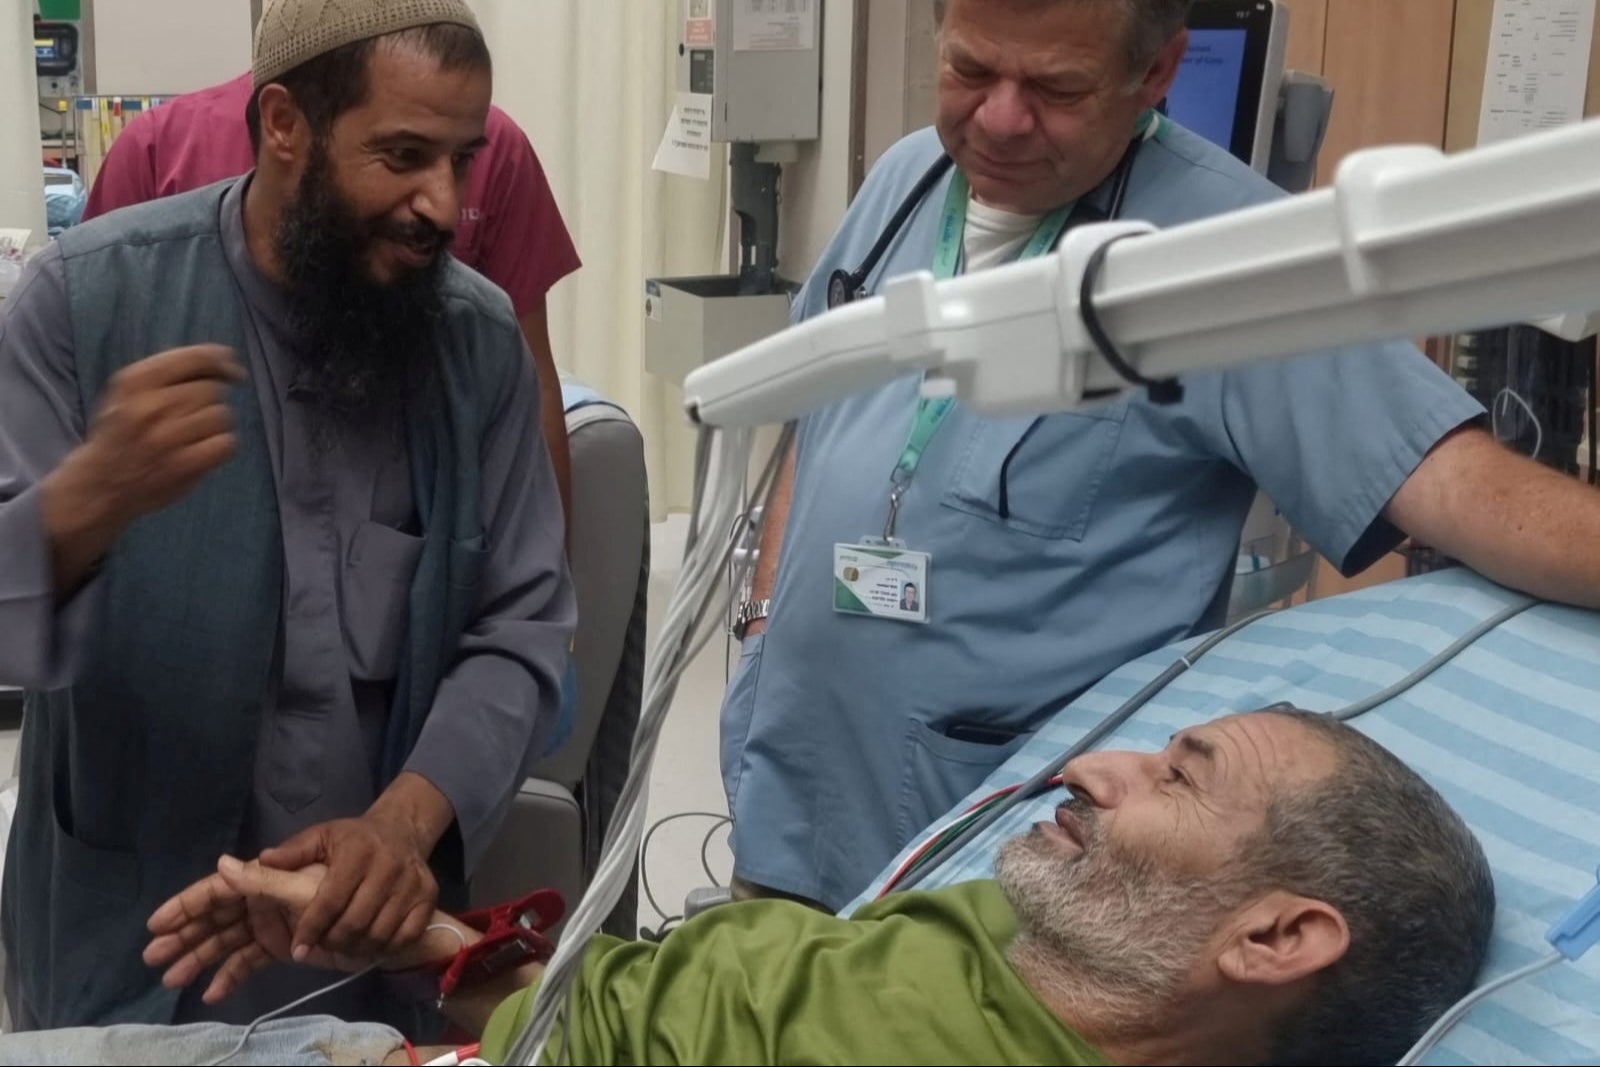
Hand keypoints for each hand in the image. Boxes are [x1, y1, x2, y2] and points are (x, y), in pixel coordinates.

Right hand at [46, 345, 244, 528]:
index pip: (195, 358)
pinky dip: (221, 447)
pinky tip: (202, 451)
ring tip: (191, 436)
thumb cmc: (123, 432)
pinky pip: (226, 443)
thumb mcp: (130, 391)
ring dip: (215, 425)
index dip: (221, 362)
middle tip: (189, 417)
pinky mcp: (183, 465)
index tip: (234, 371)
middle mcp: (149, 406)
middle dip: (209, 401)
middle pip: (212, 389)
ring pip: (221, 415)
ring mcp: (166, 438)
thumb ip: (172, 370)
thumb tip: (227, 358)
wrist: (99, 484)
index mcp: (134, 381)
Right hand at [144, 857, 365, 1003]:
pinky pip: (248, 961)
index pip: (215, 892)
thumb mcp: (304, 883)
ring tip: (170, 980)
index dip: (185, 906)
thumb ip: (265, 878)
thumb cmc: (347, 886)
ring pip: (225, 943)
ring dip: (199, 960)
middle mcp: (260, 901)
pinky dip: (229, 975)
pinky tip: (209, 993)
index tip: (155, 924)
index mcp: (264, 880)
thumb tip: (222, 864)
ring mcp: (269, 924)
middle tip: (152, 958)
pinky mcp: (280, 946)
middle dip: (183, 938)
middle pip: (213, 921)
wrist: (385, 908)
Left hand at [258, 811, 438, 962]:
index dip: (311, 928)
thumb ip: (291, 853)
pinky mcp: (428, 898)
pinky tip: (369, 941)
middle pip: (354, 923)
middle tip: (321, 944)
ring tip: (342, 944)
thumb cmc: (352, 839)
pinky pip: (403, 938)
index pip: (330, 900)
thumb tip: (258, 862)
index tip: (297, 949)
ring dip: (355, 947)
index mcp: (359, 851)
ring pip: (378, 935)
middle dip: (331, 941)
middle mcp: (389, 866)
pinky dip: (383, 947)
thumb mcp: (320, 837)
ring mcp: (412, 884)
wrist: (402, 830)